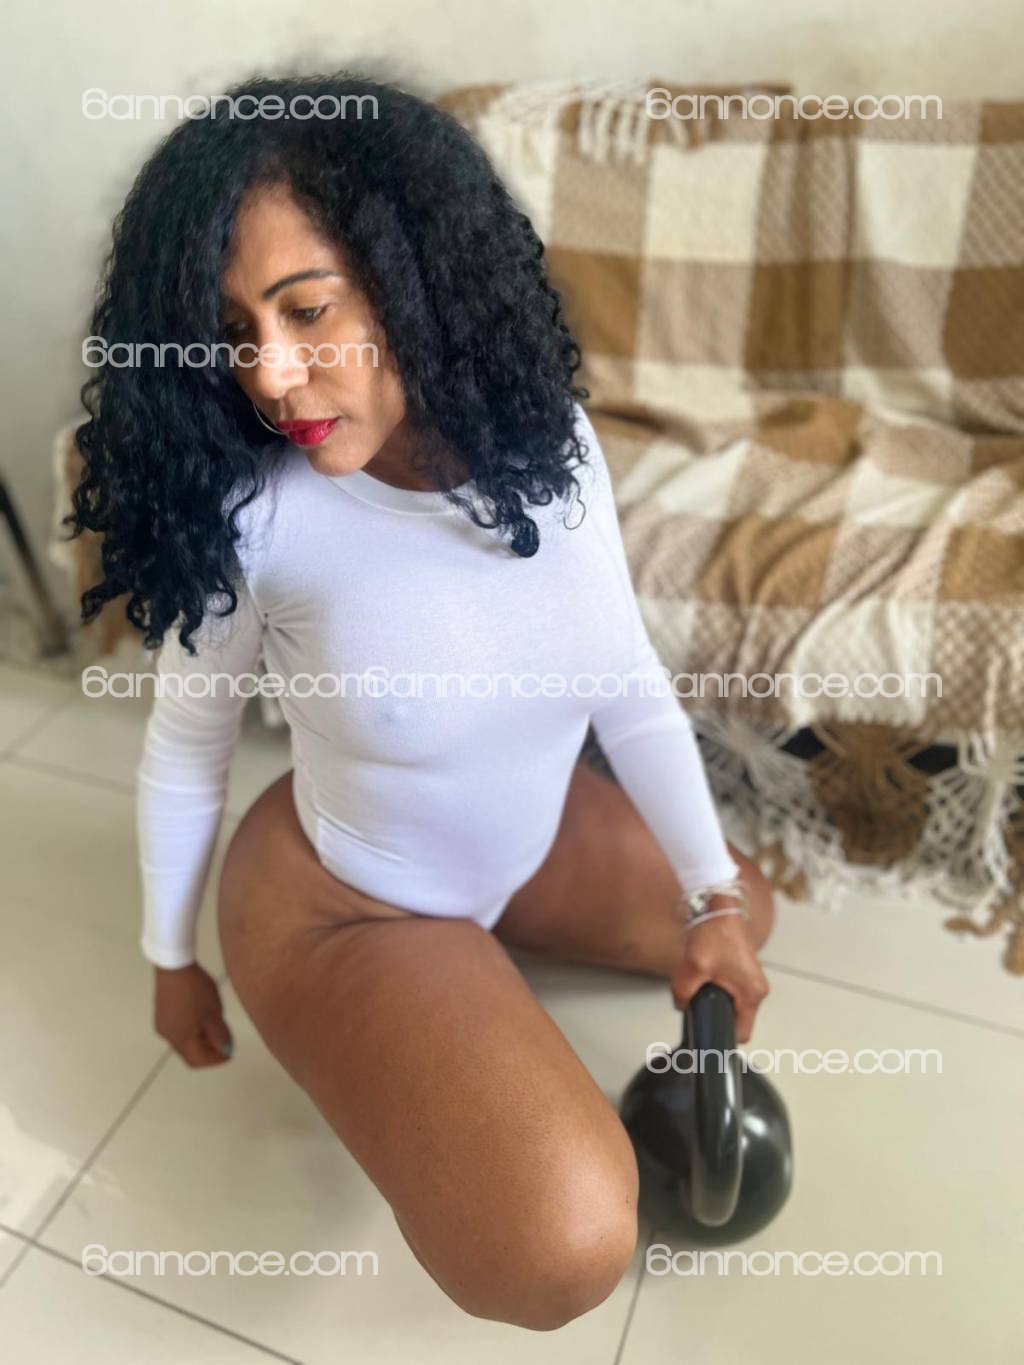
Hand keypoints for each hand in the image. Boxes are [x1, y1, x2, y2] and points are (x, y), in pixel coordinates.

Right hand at [153, 962, 234, 1067]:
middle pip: (189, 1052)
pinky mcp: (161, 1013)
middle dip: (208, 1050)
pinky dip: (191, 1030)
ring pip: (183, 1041)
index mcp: (181, 1039)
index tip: (230, 1053)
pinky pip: (178, 1030)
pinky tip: (201, 1017)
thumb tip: (226, 1050)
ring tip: (215, 1028)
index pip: (197, 1060)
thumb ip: (220, 1035)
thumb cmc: (196, 990)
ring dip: (199, 1040)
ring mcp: (162, 1024)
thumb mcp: (214, 1013)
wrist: (174, 966)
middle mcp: (168, 1036)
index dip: (215, 1060)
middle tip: (225, 1041)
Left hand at [669, 900, 769, 1043]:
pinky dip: (714, 988)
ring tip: (699, 987)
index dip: (721, 1035)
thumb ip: (683, 992)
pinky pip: (728, 991)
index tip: (706, 1032)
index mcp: (752, 993)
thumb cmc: (715, 932)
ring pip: (730, 1005)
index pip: (742, 1033)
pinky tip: (702, 978)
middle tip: (697, 1006)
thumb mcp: (694, 966)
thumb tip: (682, 1005)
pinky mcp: (741, 971)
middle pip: (735, 1019)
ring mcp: (749, 980)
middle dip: (713, 1014)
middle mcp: (755, 989)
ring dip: (712, 1000)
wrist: (717, 907)